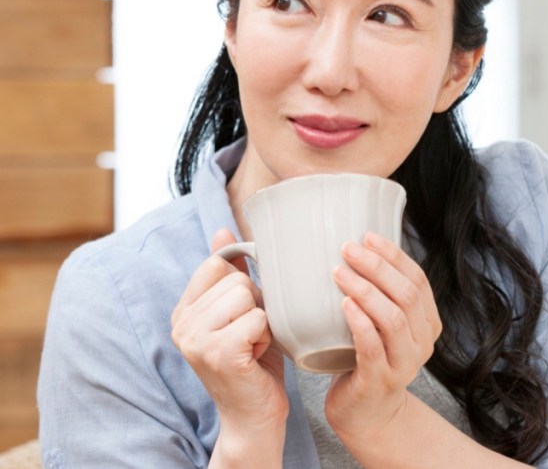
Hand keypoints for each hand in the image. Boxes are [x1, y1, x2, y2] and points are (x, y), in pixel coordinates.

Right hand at [171, 229, 287, 434]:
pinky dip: (267, 337)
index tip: (243, 314)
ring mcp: (195, 339)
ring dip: (263, 321)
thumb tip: (223, 230)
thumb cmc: (253, 361)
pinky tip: (256, 357)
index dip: (242, 284)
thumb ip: (229, 273)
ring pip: (247, 296)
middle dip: (256, 306)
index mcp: (184, 310)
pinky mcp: (217, 353)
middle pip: (237, 280)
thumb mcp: (240, 312)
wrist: (255, 415)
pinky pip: (257, 319)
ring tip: (254, 346)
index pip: (217, 265)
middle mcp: (182, 324)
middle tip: (251, 337)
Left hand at [325, 231, 441, 440]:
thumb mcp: (384, 324)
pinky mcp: (381, 380)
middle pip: (407, 295)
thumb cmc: (368, 359)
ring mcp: (404, 363)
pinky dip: (360, 323)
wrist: (368, 414)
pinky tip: (344, 305)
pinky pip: (374, 347)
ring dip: (366, 291)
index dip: (394, 255)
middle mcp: (423, 342)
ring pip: (393, 319)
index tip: (367, 236)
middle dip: (377, 267)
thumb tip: (356, 248)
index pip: (418, 280)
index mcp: (428, 322)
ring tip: (339, 273)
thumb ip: (382, 295)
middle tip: (348, 250)